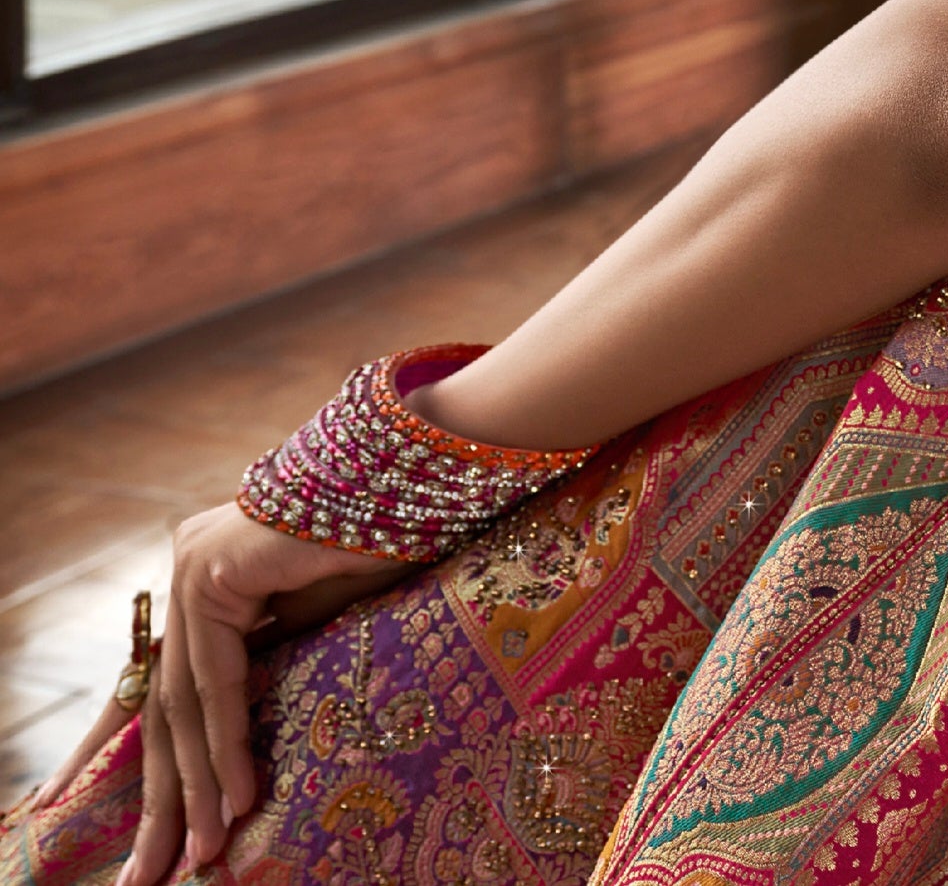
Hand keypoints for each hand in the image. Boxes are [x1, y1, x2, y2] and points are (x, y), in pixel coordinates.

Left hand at [113, 505, 402, 885]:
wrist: (416, 478)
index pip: (170, 686)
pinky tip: (235, 796)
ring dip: (197, 785)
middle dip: (167, 795)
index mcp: (208, 579)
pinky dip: (225, 743)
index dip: (164, 762)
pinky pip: (215, 680)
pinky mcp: (211, 575)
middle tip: (154, 872)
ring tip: (205, 847)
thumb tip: (246, 744)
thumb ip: (273, 665)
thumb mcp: (318, 623)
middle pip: (169, 704)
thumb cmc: (387, 544)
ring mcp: (191, 568)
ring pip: (184, 702)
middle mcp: (187, 571)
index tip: (159, 833)